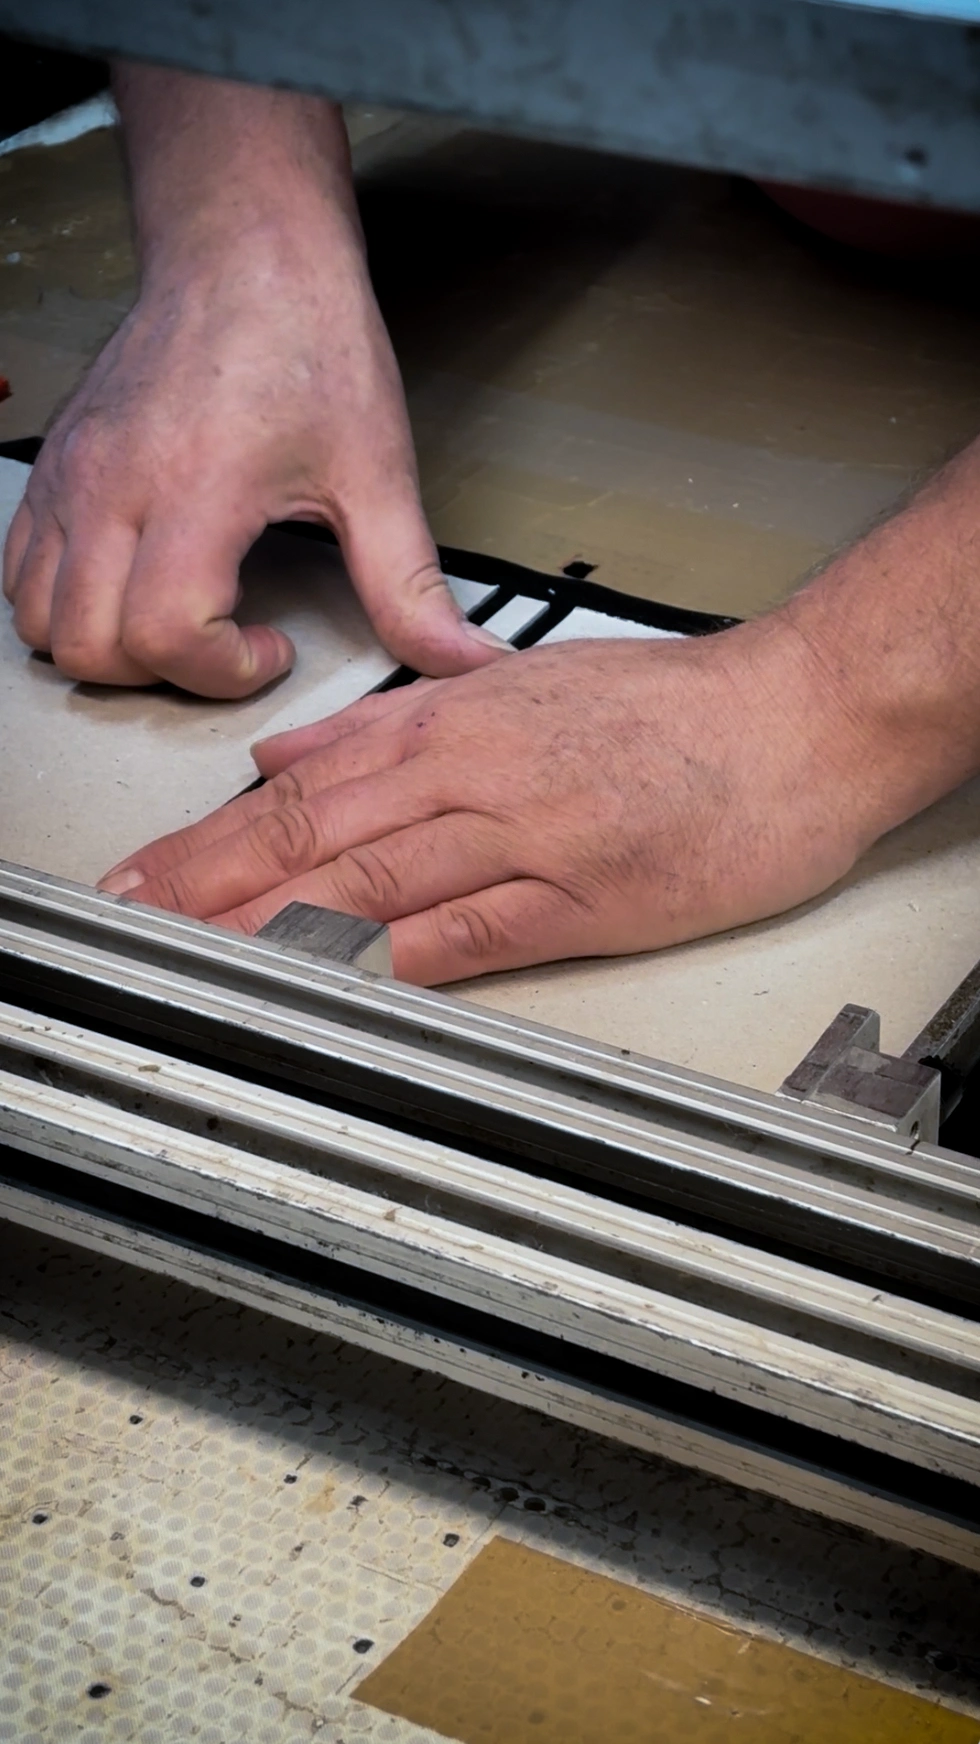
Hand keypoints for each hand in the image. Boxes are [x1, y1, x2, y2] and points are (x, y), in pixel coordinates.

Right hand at [2, 71, 506, 697]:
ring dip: (106, 648)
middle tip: (228, 642)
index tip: (273, 645)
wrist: (245, 249)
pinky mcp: (55, 465)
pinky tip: (132, 586)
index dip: (223, 672)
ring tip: (178, 620)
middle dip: (165, 674)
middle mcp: (113, 485)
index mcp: (195, 488)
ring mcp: (72, 476)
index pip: (165, 634)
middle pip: (91, 645)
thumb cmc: (308, 342)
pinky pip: (18, 570)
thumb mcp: (376, 470)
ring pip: (37, 618)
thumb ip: (410, 583)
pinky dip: (61, 604)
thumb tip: (466, 659)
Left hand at [97, 620, 897, 983]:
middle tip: (136, 919)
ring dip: (275, 924)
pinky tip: (336, 984)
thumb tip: (295, 752)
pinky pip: (471, 932)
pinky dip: (395, 959)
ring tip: (198, 958)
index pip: (306, 784)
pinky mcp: (587, 896)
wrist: (799, 716)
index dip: (215, 834)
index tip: (151, 870)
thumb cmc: (680, 701)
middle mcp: (478, 772)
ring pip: (375, 883)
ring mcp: (530, 835)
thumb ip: (400, 722)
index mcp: (459, 719)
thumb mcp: (525, 684)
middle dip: (212, 881)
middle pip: (316, 833)